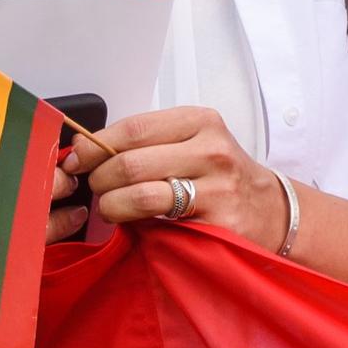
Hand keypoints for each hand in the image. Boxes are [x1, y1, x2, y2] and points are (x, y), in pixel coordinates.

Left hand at [82, 107, 286, 248]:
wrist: (268, 209)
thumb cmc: (220, 174)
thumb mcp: (192, 141)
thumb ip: (145, 141)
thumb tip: (83, 146)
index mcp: (200, 122)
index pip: (133, 128)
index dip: (95, 146)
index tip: (78, 160)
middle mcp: (212, 150)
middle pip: (132, 163)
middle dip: (100, 180)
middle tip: (96, 188)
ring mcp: (217, 189)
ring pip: (143, 195)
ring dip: (113, 205)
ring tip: (111, 207)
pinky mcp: (217, 224)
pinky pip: (161, 226)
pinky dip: (137, 226)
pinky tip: (136, 224)